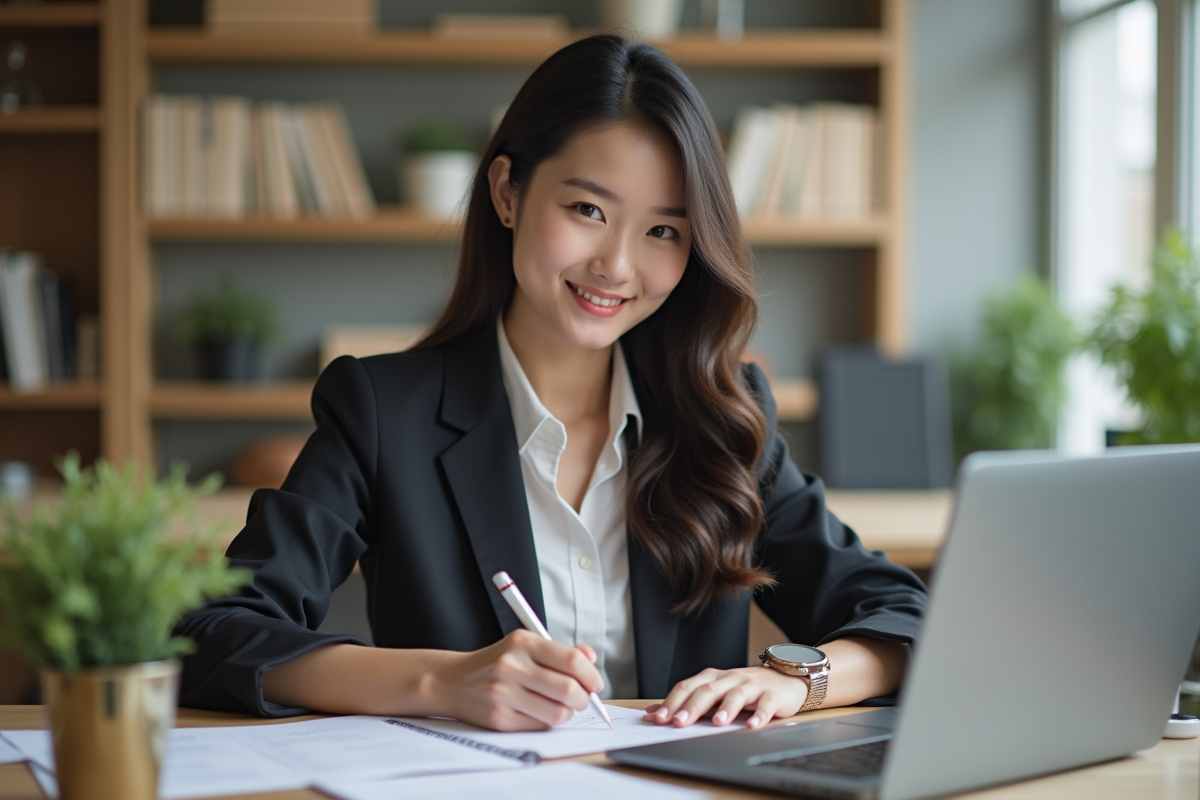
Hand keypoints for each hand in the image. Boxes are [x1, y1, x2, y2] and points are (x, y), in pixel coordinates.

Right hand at [435, 629, 603, 731]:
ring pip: (558, 713)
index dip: (591, 674)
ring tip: (561, 706)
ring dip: (567, 713)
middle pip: (568, 689)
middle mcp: (511, 666)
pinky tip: (539, 712)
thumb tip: (590, 658)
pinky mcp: (500, 718)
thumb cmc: (496, 663)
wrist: (453, 681)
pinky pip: (540, 726)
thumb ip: (559, 651)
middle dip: (584, 698)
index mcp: (522, 642)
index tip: (595, 683)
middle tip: (582, 698)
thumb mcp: (525, 645)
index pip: (571, 660)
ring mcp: (504, 694)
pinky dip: (547, 721)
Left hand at [643, 666, 807, 728]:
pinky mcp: (772, 695)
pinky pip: (765, 704)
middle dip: (692, 706)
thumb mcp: (714, 693)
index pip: (688, 687)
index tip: (659, 718)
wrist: (783, 678)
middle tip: (679, 722)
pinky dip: (759, 715)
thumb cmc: (743, 689)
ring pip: (736, 694)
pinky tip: (753, 726)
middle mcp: (729, 679)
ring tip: (717, 723)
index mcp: (712, 678)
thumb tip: (653, 713)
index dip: (672, 701)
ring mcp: (751, 685)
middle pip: (708, 690)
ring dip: (726, 708)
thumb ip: (686, 702)